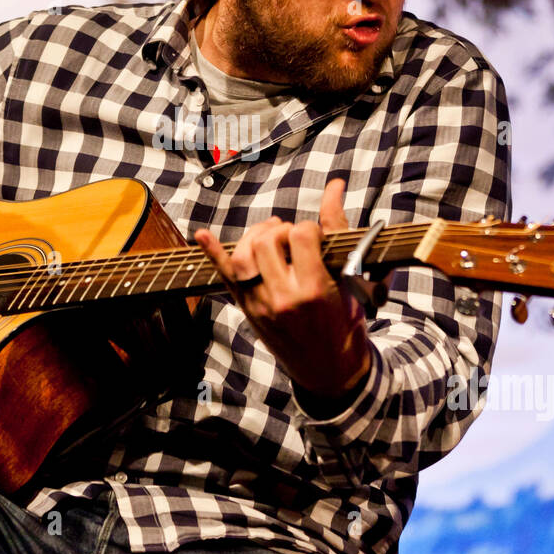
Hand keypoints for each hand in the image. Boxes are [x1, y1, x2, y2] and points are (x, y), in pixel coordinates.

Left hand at [193, 178, 369, 399]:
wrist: (330, 370)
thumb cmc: (346, 322)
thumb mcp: (350, 279)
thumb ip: (337, 228)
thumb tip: (335, 183)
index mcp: (314, 290)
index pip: (300, 235)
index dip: (308, 228)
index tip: (315, 238)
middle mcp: (283, 298)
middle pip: (267, 241)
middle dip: (280, 230)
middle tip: (292, 239)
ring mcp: (261, 305)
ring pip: (244, 254)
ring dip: (256, 237)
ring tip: (272, 238)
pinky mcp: (248, 310)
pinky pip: (224, 278)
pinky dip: (212, 253)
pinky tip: (202, 234)